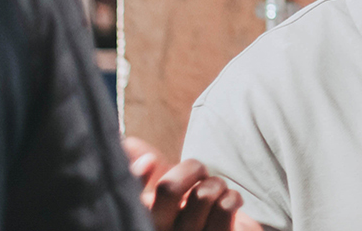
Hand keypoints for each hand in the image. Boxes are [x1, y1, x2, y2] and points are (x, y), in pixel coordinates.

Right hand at [124, 136, 243, 230]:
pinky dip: (232, 197)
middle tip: (202, 174)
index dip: (137, 174)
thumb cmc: (194, 212)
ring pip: (202, 195)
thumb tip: (128, 144)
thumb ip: (147, 168)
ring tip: (218, 191)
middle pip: (168, 187)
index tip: (150, 161)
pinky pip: (224, 208)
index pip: (132, 194)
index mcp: (146, 217)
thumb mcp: (168, 189)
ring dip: (216, 184)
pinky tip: (230, 203)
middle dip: (193, 168)